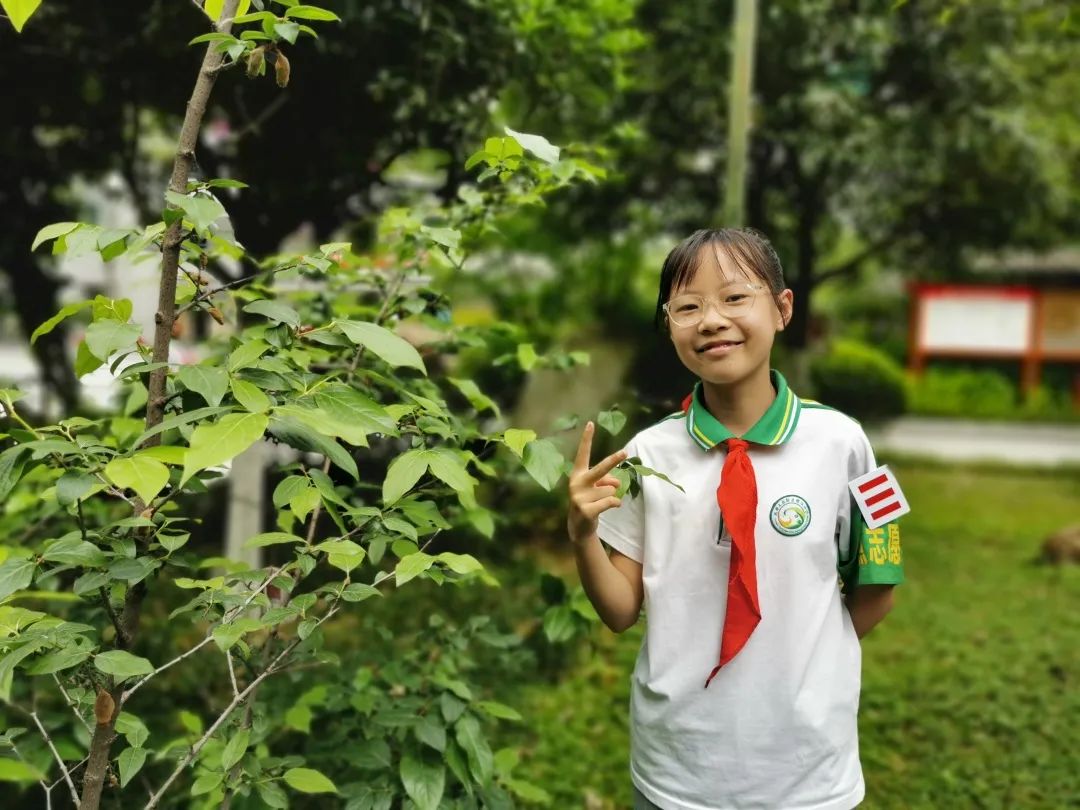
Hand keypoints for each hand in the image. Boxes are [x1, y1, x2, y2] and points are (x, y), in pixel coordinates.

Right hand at [567, 421, 626, 545]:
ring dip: (611, 495)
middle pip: (600, 469)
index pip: (583, 454)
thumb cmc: (589, 501)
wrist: (579, 526)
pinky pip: (610, 501)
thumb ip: (605, 480)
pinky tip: (610, 507)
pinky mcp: (585, 510)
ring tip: (600, 502)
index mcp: (578, 474)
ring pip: (610, 489)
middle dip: (613, 460)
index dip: (587, 439)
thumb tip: (616, 482)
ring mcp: (579, 497)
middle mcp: (576, 483)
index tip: (591, 423)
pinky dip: (615, 503)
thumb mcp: (595, 488)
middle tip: (625, 452)